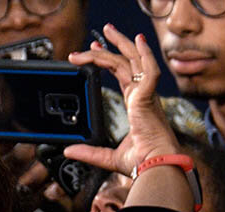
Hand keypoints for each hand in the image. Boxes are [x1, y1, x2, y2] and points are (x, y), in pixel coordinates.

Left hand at [63, 28, 181, 174]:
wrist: (155, 167)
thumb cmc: (142, 163)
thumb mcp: (107, 157)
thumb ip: (88, 152)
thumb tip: (68, 151)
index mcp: (137, 106)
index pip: (122, 75)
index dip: (108, 61)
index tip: (94, 54)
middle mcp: (143, 96)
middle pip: (128, 62)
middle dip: (115, 45)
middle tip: (102, 32)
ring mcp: (147, 95)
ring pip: (132, 61)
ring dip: (119, 43)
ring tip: (107, 30)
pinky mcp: (148, 97)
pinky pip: (148, 70)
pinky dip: (145, 54)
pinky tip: (137, 40)